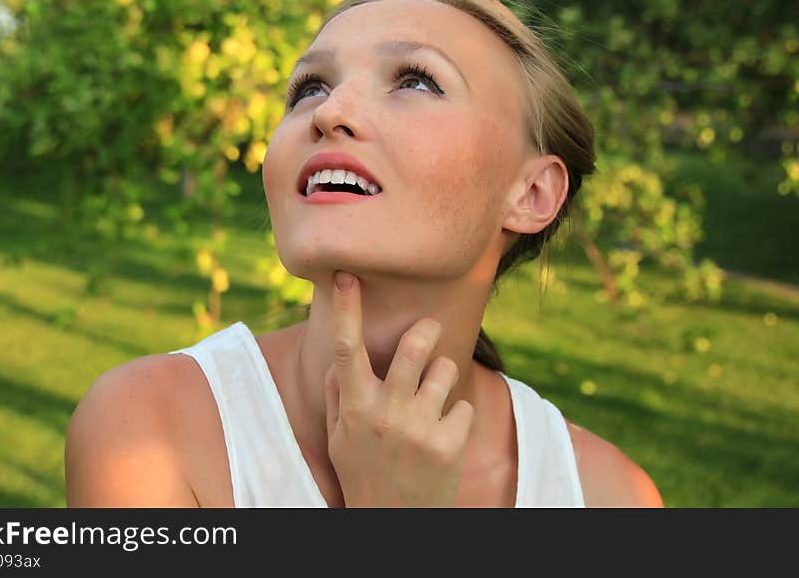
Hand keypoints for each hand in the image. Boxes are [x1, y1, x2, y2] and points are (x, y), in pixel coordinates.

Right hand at [323, 271, 474, 506]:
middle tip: (430, 327)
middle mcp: (386, 413)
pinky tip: (443, 437)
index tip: (347, 277)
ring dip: (443, 375)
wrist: (393, 525)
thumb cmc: (363, 475)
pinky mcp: (449, 445)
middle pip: (414, 347)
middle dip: (427, 329)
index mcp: (355, 406)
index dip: (346, 309)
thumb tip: (337, 361)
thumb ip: (338, 396)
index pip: (346, 349)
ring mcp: (420, 429)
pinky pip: (464, 406)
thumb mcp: (339, 439)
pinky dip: (457, 416)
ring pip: (445, 370)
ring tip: (434, 397)